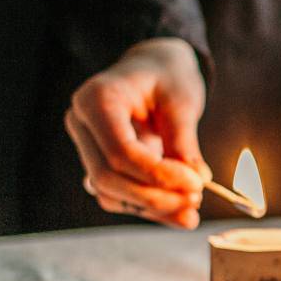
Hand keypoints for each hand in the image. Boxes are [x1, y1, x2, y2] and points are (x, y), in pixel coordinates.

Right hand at [65, 38, 210, 228]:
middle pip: (107, 177)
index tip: (196, 183)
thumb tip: (198, 180)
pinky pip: (118, 194)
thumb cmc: (168, 76)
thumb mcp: (182, 100)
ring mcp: (86, 145)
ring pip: (109, 192)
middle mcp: (82, 123)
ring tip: (191, 213)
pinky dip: (148, 207)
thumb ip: (184, 140)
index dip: (157, 174)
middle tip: (195, 202)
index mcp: (96, 99)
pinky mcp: (100, 162)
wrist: (155, 67)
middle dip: (154, 197)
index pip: (119, 151)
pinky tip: (179, 213)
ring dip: (151, 208)